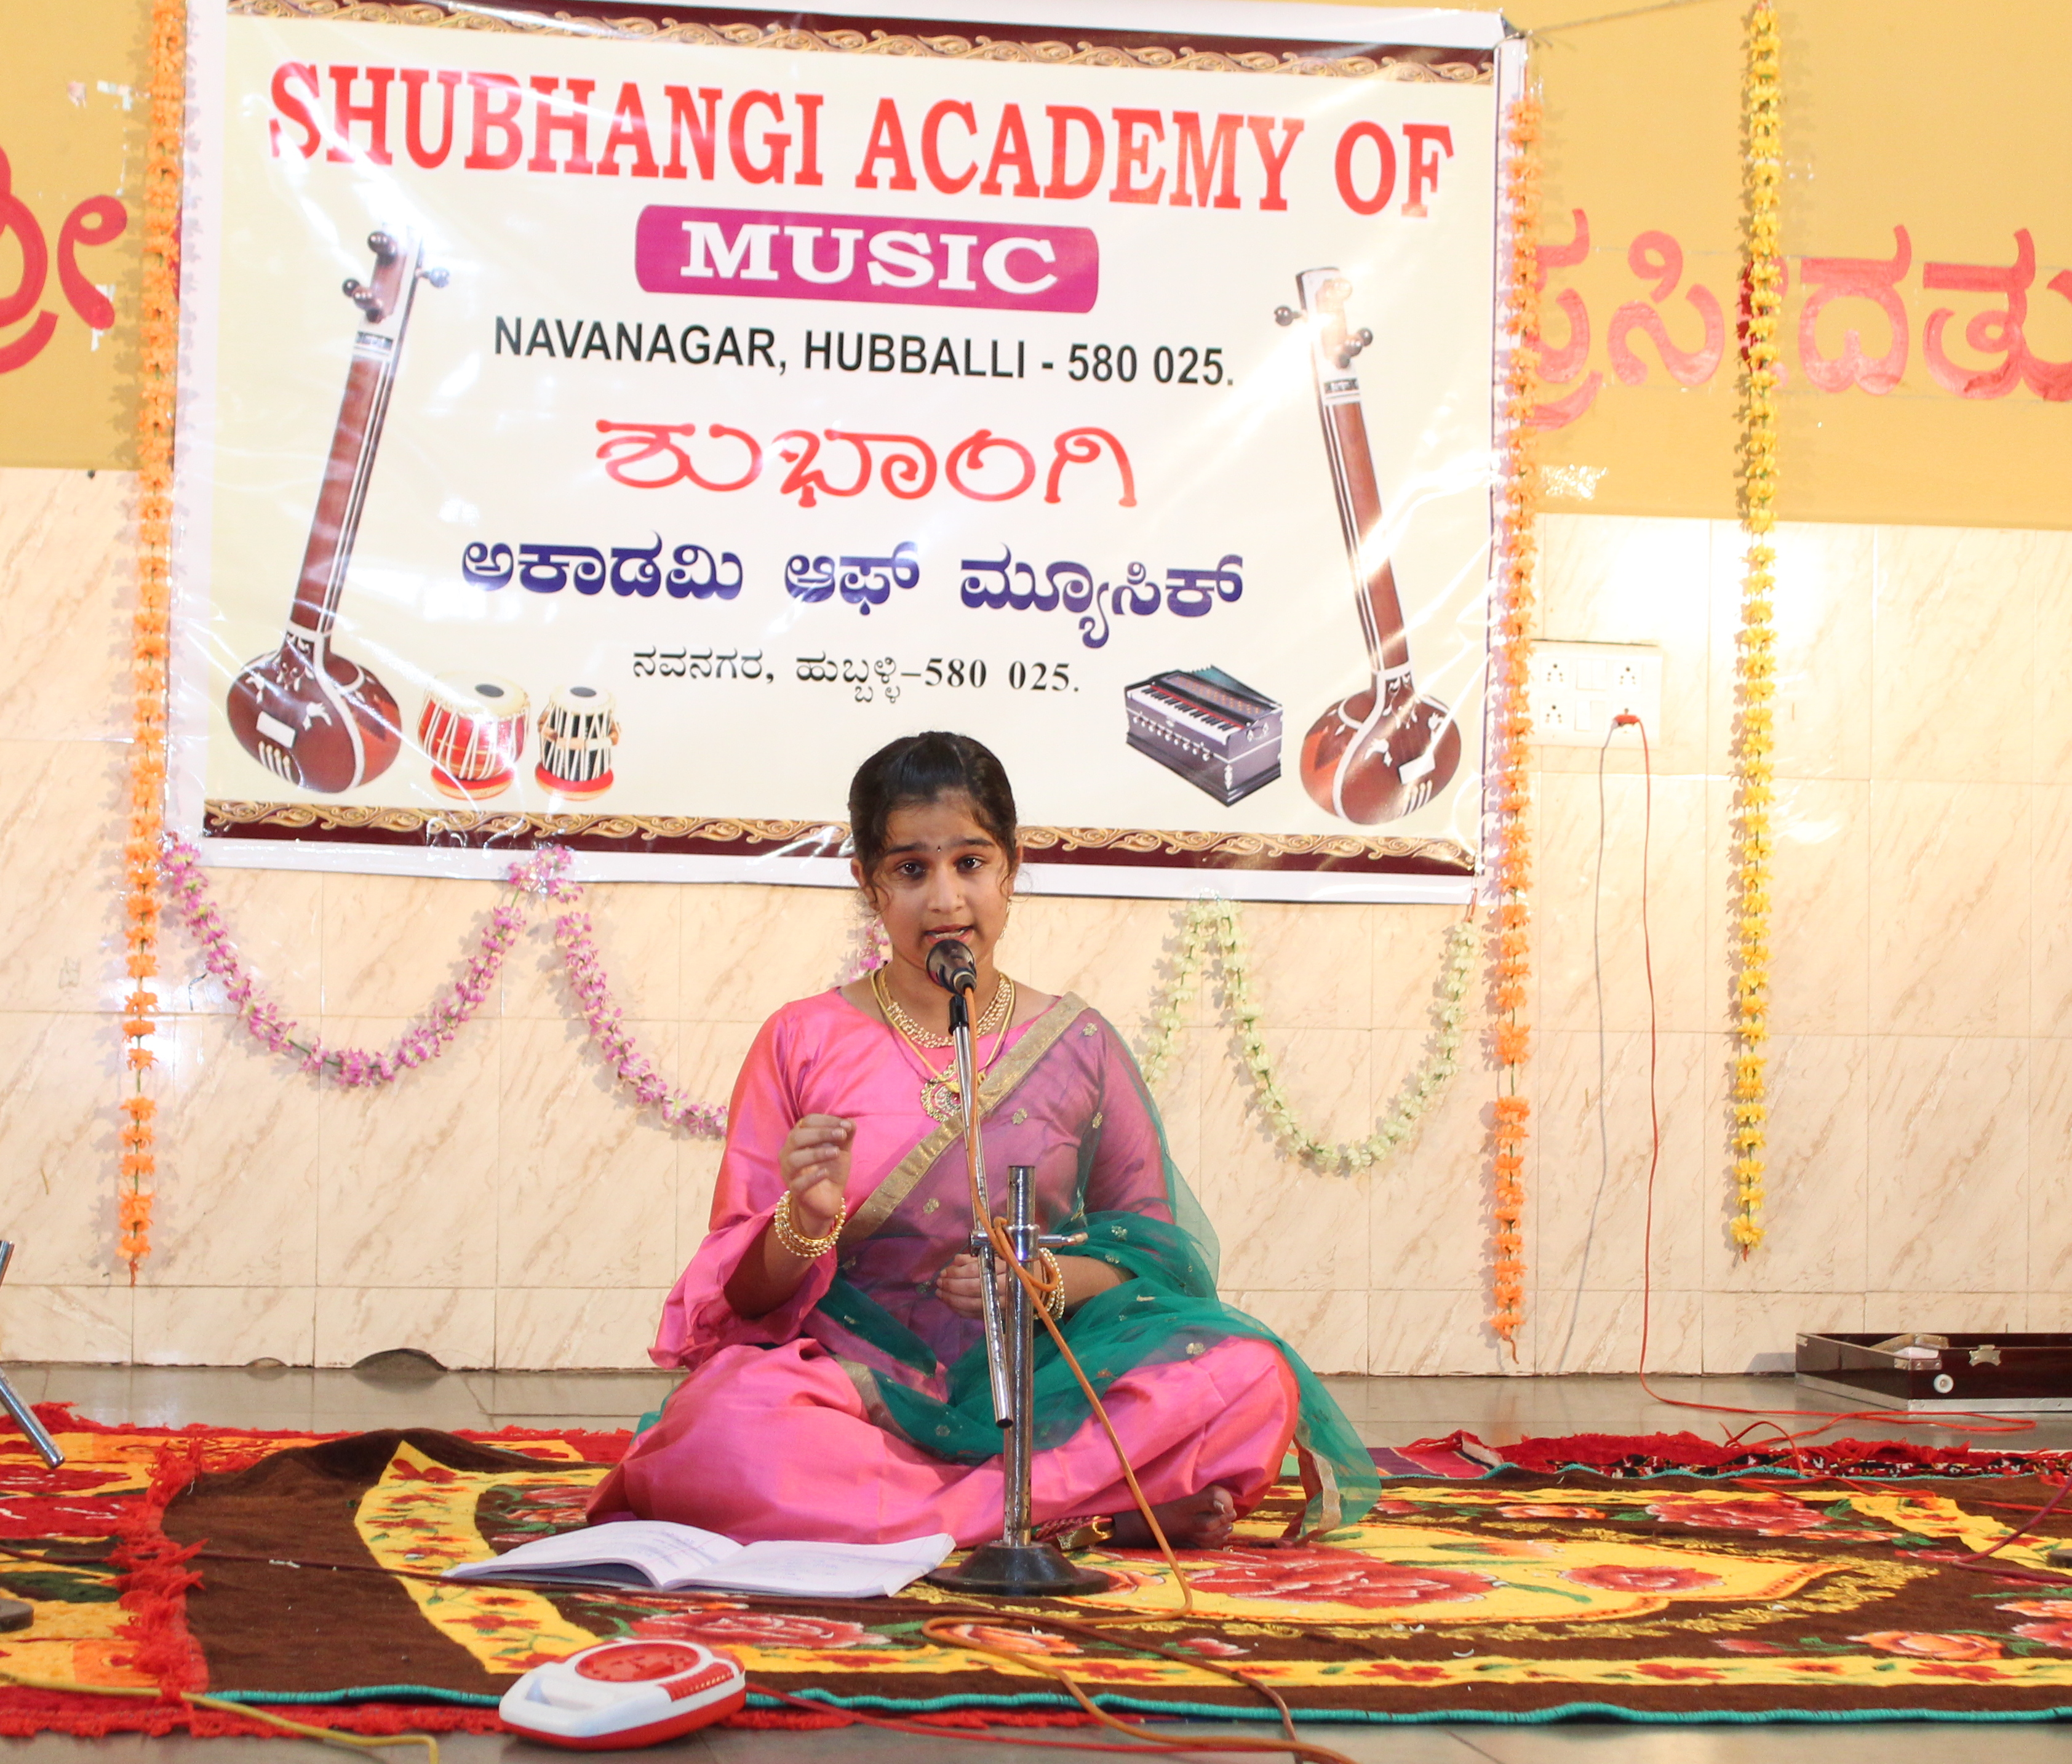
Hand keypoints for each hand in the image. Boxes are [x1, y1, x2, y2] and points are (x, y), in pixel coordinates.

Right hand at [778, 1113, 851, 1237]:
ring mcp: (790, 1173)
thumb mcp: (842, 1149)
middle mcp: (790, 1153)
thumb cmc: (831, 1169)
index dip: (826, 1121)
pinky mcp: (796, 1191)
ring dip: (816, 1153)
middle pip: (797, 1137)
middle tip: (842, 1135)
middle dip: (821, 1133)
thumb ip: (846, 1135)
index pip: (807, 1122)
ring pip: (794, 1159)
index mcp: (799, 1138)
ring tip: (836, 1153)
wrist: (829, 1198)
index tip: (846, 1125)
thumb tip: (850, 1122)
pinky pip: (798, 1183)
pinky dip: (812, 1177)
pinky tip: (826, 1172)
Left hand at [935, 1252, 1009, 1320]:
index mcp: (1005, 1268)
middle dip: (952, 1286)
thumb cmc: (1014, 1267)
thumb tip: (956, 1261)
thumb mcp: (998, 1257)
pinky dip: (960, 1310)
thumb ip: (976, 1258)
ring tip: (940, 1293)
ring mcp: (1002, 1303)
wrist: (1033, 1287)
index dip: (957, 1272)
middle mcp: (1005, 1287)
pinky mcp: (999, 1315)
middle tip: (939, 1282)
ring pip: (972, 1304)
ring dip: (952, 1299)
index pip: (976, 1270)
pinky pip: (976, 1314)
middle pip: (972, 1288)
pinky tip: (951, 1303)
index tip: (944, 1271)